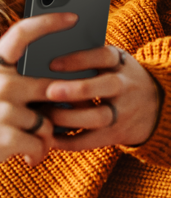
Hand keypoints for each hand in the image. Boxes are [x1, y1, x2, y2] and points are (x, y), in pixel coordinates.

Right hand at [0, 11, 77, 180]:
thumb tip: (18, 79)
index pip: (21, 35)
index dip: (50, 23)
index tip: (72, 18)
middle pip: (50, 87)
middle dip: (56, 108)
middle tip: (52, 123)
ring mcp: (4, 111)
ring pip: (47, 122)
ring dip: (44, 140)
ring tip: (30, 151)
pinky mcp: (7, 138)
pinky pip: (40, 145)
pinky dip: (37, 156)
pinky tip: (26, 161)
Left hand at [46, 45, 160, 150]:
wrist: (154, 105)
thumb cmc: (116, 77)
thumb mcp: (111, 62)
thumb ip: (86, 60)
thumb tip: (43, 59)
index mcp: (120, 62)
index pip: (104, 55)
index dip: (79, 59)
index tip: (52, 63)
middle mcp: (126, 86)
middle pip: (106, 86)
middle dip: (78, 89)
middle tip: (49, 91)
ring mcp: (123, 112)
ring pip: (99, 117)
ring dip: (69, 118)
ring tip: (44, 115)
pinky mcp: (117, 134)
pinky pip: (91, 140)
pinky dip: (68, 141)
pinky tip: (49, 137)